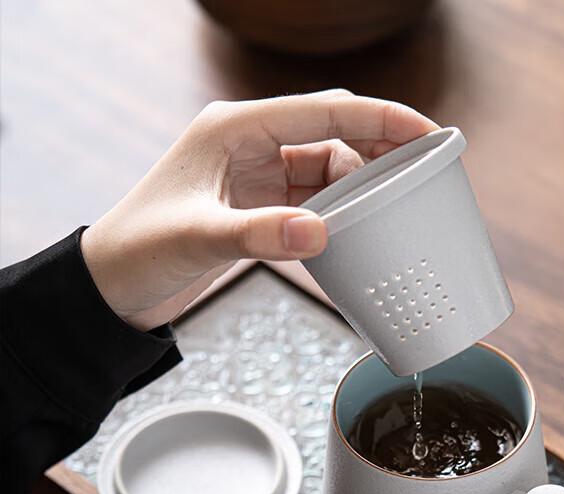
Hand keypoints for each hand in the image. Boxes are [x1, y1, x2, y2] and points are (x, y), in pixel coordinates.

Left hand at [81, 90, 437, 330]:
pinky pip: (313, 199)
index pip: (322, 111)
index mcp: (234, 129)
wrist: (112, 285)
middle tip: (422, 170)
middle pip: (331, 134)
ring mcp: (255, 174)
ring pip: (326, 168)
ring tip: (395, 205)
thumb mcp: (198, 238)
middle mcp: (249, 143)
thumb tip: (321, 233)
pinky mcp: (258, 204)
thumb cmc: (139, 249)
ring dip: (359, 185)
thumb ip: (259, 234)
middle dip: (378, 148)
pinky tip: (357, 226)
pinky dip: (338, 210)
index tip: (423, 133)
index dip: (379, 119)